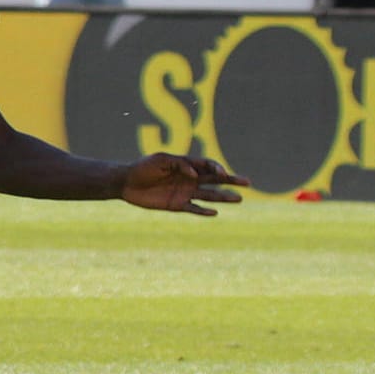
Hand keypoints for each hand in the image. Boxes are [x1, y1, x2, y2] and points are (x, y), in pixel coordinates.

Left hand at [119, 154, 248, 215]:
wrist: (126, 182)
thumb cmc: (143, 167)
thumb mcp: (160, 160)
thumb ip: (179, 164)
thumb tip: (195, 174)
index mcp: (186, 165)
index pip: (208, 166)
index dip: (217, 168)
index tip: (221, 174)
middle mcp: (189, 179)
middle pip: (215, 180)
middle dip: (231, 180)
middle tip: (247, 182)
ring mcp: (184, 192)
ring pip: (209, 195)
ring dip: (224, 197)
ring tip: (239, 199)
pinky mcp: (177, 205)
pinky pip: (194, 208)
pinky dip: (204, 211)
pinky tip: (215, 213)